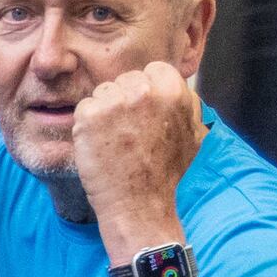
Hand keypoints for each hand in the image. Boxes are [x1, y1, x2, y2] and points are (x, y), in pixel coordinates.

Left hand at [69, 61, 206, 233]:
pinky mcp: (90, 116)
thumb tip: (181, 88)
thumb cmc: (165, 174)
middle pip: (126, 79)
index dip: (147, 91)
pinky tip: (99, 145)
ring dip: (105, 112)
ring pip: (104, 92)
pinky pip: (84, 108)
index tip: (144, 114)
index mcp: (174, 91)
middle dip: (124, 101)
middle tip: (129, 133)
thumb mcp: (193, 135)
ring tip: (115, 141)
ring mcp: (115, 103)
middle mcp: (145, 92)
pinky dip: (86, 126)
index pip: (154, 70)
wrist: (139, 205)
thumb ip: (187, 105)